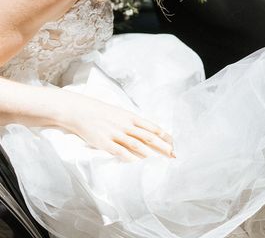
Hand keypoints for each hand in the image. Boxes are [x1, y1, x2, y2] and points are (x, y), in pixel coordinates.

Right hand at [58, 91, 173, 160]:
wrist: (80, 110)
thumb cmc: (101, 113)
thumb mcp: (120, 114)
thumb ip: (132, 123)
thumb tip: (146, 132)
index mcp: (131, 117)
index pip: (152, 127)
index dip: (164, 136)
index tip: (174, 143)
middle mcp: (126, 125)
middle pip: (148, 137)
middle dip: (162, 146)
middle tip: (173, 154)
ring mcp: (115, 133)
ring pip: (137, 145)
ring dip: (150, 154)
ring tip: (160, 161)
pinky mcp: (104, 142)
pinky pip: (120, 151)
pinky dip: (130, 158)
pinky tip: (138, 164)